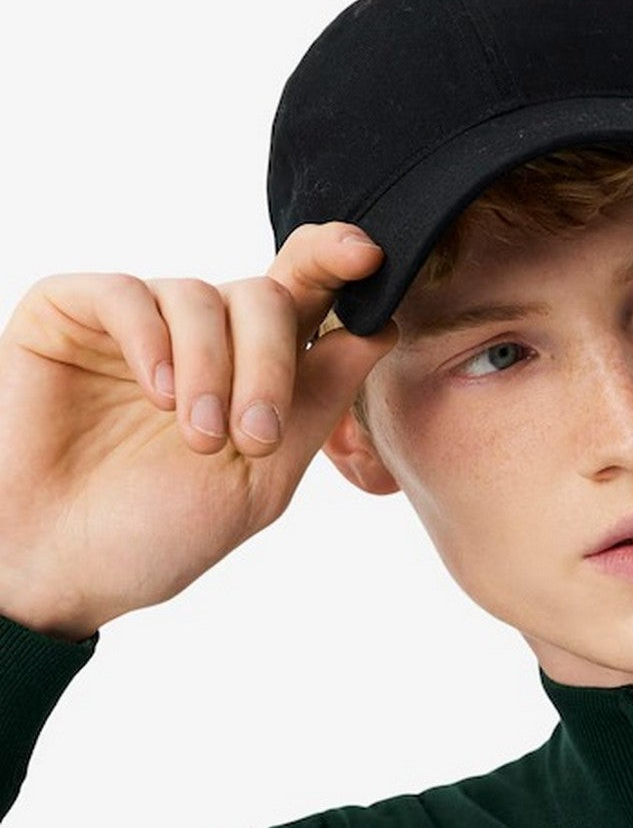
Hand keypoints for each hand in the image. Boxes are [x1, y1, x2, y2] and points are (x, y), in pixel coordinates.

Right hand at [0, 222, 397, 640]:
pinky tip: (157, 395)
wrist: (61, 570)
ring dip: (212, 369)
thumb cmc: (156, 534)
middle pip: (264, 296)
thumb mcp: (262, 477)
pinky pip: (127, 294)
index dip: (338, 263)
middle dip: (271, 363)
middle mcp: (198, 337)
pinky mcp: (68, 313)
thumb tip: (378, 329)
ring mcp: (135, 322)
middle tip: (254, 438)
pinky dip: (152, 341)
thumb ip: (317, 401)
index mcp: (252, 370)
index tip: (368, 257)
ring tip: (198, 437)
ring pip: (200, 295)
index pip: (304, 294)